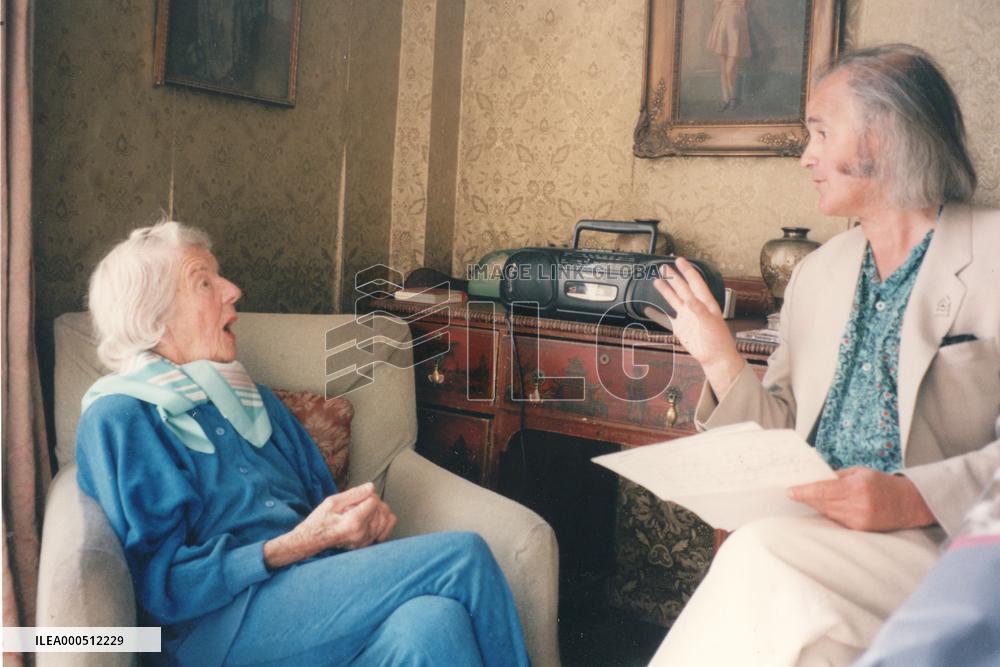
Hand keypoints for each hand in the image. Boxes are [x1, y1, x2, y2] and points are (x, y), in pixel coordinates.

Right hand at [264, 483, 396, 568]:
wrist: (313, 539)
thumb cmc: (320, 520)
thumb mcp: (332, 501)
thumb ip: (354, 494)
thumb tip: (371, 487)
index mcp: (353, 522)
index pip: (374, 501)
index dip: (367, 494)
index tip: (356, 497)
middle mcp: (362, 533)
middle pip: (382, 510)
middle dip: (374, 501)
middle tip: (358, 503)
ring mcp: (365, 541)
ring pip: (386, 519)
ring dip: (378, 511)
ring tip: (363, 511)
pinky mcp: (367, 544)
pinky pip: (385, 531)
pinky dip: (383, 521)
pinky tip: (373, 518)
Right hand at [643, 258, 744, 396]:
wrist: (715, 358)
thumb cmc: (719, 340)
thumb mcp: (711, 322)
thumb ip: (699, 309)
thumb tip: (690, 298)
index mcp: (705, 303)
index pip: (695, 282)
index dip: (688, 271)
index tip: (680, 261)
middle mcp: (695, 307)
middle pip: (682, 288)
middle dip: (673, 277)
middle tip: (664, 267)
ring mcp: (686, 317)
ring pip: (674, 300)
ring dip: (666, 290)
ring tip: (657, 280)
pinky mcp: (680, 328)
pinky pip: (666, 319)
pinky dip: (657, 314)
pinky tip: (649, 309)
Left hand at [787, 467, 935, 531]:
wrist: (908, 503)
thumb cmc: (882, 484)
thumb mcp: (860, 472)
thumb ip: (837, 475)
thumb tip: (815, 478)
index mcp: (856, 487)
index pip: (822, 490)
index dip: (804, 492)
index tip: (790, 491)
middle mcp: (857, 505)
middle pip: (822, 503)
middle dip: (806, 498)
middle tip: (794, 492)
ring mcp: (858, 519)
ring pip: (827, 512)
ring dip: (816, 505)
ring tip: (807, 497)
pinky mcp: (860, 529)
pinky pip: (837, 520)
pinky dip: (829, 512)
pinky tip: (825, 506)